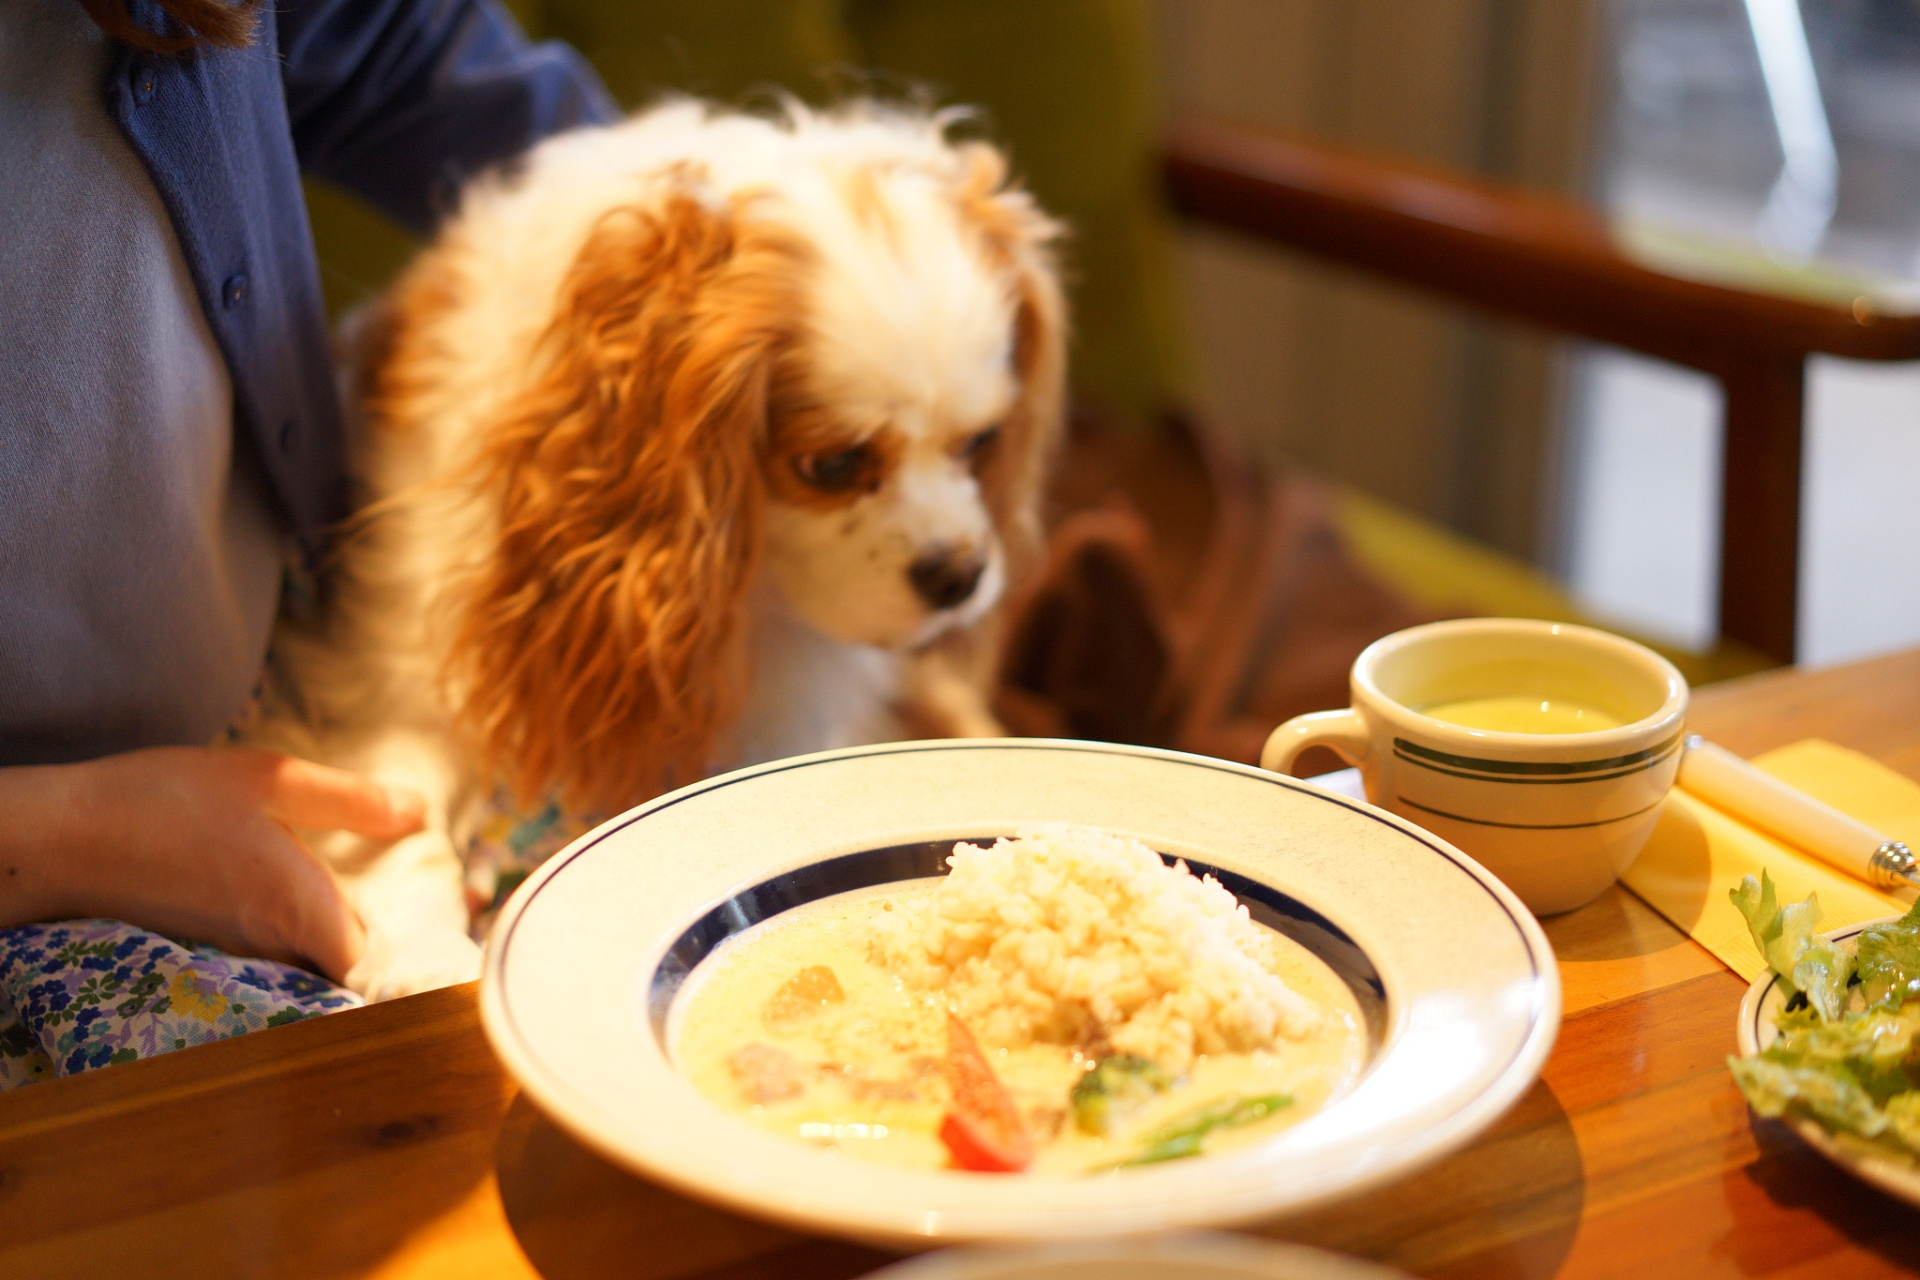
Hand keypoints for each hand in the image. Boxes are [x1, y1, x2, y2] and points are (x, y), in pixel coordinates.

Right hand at [0, 747, 424, 982]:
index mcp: (301, 908)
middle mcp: (271, 946)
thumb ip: (353, 801)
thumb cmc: (167, 800)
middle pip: (335, 961)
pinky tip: (266, 892)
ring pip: (297, 957)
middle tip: (372, 891)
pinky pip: (258, 953)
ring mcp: (234, 956)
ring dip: (314, 933)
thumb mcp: (271, 779)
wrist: (61, 837)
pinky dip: (273, 932)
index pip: (367, 962)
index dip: (390, 945)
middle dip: (355, 935)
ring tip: (327, 889)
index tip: (408, 921)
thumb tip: (420, 814)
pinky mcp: (201, 951)